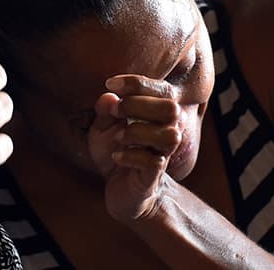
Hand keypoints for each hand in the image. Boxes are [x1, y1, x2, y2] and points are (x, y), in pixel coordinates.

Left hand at [96, 75, 182, 222]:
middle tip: (116, 112)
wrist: (122, 191)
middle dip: (139, 105)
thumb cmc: (116, 151)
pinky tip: (116, 156)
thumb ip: (105, 111)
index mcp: (155, 114)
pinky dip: (131, 156)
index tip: (110, 83)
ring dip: (137, 131)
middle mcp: (166, 131)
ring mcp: (162, 155)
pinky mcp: (154, 176)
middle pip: (171, 108)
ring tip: (119, 136)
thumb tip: (109, 96)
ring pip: (169, 135)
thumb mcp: (102, 129)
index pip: (161, 90)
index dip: (137, 83)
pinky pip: (154, 162)